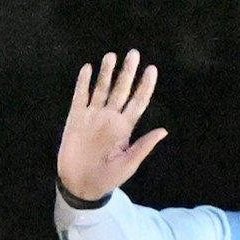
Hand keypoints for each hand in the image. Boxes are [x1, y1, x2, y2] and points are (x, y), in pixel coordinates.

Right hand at [58, 50, 168, 203]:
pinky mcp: (75, 118)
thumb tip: (164, 130)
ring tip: (111, 56)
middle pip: (121, 90)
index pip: (138, 102)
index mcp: (125, 127)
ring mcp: (93, 116)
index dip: (145, 86)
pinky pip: (80, 96)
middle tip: (134, 53)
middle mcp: (110, 117)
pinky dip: (83, 83)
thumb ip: (143, 146)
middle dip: (127, 72)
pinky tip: (88, 69)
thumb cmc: (107, 178)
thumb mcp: (128, 164)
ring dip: (106, 73)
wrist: (81, 186)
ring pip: (101, 89)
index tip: (151, 69)